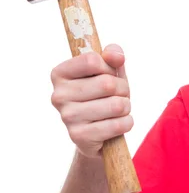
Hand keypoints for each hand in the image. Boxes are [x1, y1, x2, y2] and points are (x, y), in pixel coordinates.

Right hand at [50, 44, 133, 158]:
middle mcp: (58, 95)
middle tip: (117, 96)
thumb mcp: (110, 71)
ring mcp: (67, 117)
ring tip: (117, 111)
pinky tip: (117, 124)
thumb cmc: (104, 96)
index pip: (92, 60)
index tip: (108, 74)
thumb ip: (112, 56)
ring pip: (117, 105)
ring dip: (126, 107)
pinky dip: (126, 123)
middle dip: (123, 89)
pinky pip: (118, 125)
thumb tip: (116, 55)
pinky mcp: (79, 136)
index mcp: (60, 74)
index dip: (109, 67)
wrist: (100, 133)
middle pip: (107, 84)